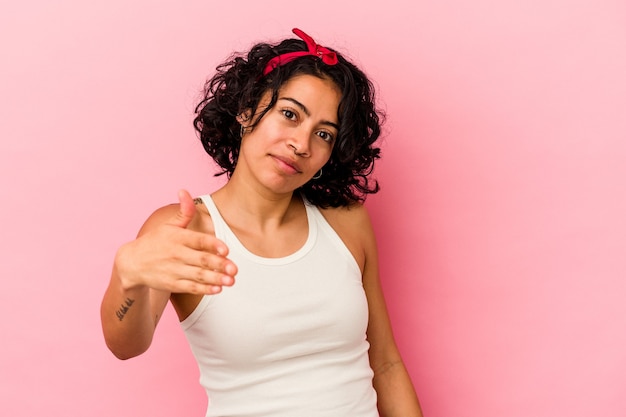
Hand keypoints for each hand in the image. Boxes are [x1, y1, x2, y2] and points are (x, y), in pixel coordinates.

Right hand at [114, 189, 236, 293]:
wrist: (132, 263)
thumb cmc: (156, 241)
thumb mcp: (169, 225)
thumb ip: (184, 211)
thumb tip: (185, 191)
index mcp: (177, 237)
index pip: (198, 240)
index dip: (213, 245)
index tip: (226, 250)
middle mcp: (176, 253)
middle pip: (201, 259)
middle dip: (219, 265)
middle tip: (234, 270)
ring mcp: (173, 270)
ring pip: (198, 275)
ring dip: (215, 279)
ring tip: (230, 281)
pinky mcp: (171, 284)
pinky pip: (190, 287)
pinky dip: (204, 289)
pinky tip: (217, 289)